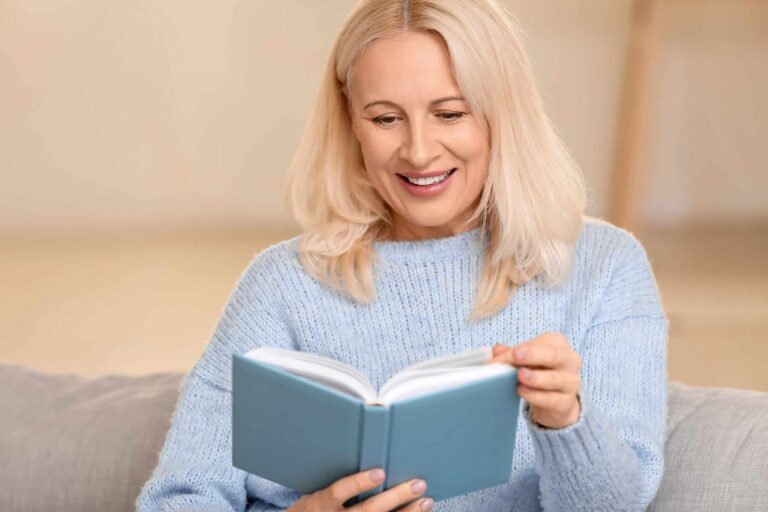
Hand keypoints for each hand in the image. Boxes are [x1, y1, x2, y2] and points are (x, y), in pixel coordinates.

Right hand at [287, 468, 432, 511]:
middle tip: (418, 484)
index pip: (339, 492)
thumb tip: (372, 454)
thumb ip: (337, 477)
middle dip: (395, 497)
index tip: (380, 472)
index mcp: (320, 503)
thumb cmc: (316, 506)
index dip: (359, 483)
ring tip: (426, 501)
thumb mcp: (316, 491)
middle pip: (367, 511)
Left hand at [485, 332, 580, 428]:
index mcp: (557, 343)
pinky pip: (552, 399)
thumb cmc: (539, 372)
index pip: (536, 344)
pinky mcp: (567, 402)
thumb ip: (511, 355)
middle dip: (532, 355)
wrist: (555, 400)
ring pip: (554, 378)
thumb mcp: (525, 361)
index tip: (496, 359)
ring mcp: (571, 381)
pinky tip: (523, 391)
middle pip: (552, 355)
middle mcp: (569, 360)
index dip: (515, 351)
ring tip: (520, 377)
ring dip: (535, 377)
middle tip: (515, 356)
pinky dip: (536, 396)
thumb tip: (496, 351)